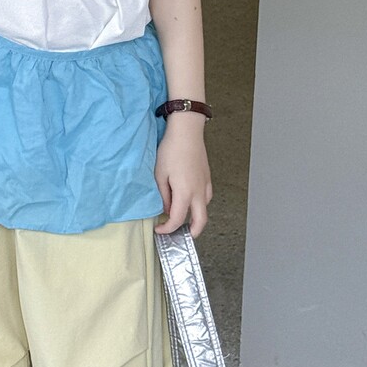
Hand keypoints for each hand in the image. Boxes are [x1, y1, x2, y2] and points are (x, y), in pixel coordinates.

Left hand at [154, 117, 212, 237]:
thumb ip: (164, 195)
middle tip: (180, 235)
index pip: (178, 220)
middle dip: (192, 233)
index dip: (168, 229)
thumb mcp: (160, 174)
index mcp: (185, 193)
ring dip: (195, 218)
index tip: (159, 229)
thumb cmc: (171, 150)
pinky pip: (206, 197)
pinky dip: (199, 204)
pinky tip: (190, 199)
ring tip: (182, 217)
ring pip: (205, 209)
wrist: (187, 131)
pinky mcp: (207, 177)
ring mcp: (205, 184)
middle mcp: (199, 192)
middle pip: (201, 222)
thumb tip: (167, 208)